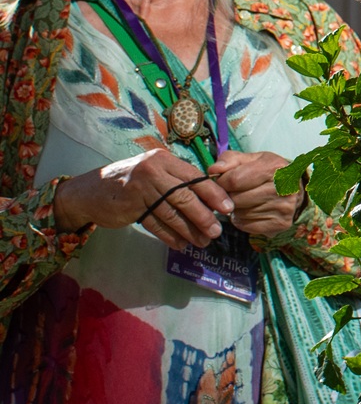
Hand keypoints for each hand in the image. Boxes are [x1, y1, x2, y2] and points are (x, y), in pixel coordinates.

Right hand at [53, 147, 233, 250]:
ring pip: (171, 212)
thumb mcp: (155, 172)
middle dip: (203, 216)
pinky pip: (155, 224)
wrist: (89, 191)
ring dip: (189, 230)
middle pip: (185, 196)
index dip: (213, 193)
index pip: (194, 177)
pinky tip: (180, 244)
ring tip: (202, 241)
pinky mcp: (130, 206)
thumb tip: (211, 198)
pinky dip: (169, 236)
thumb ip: (177, 180)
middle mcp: (153, 171)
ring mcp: (140, 189)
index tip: (228, 207)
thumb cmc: (131, 181)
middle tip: (216, 231)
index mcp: (164, 159)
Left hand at [208, 149, 302, 239]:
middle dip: (228, 196)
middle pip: (236, 198)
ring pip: (240, 213)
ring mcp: (284, 207)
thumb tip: (212, 170)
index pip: (234, 179)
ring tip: (244, 201)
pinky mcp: (281, 223)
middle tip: (233, 192)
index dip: (221, 182)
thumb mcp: (252, 159)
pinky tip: (250, 211)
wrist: (295, 190)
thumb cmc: (268, 172)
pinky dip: (242, 220)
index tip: (222, 182)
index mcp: (274, 167)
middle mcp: (283, 187)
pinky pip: (246, 225)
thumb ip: (230, 160)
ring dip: (235, 208)